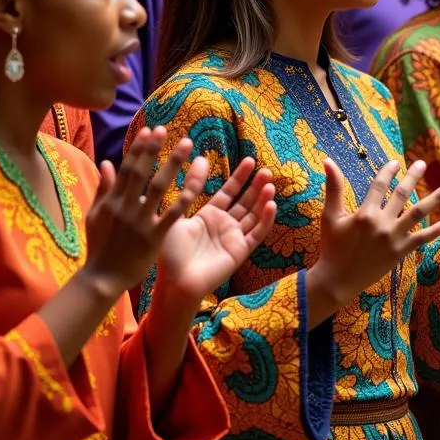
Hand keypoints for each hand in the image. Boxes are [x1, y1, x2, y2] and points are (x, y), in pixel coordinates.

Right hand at [82, 127, 215, 296]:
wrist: (102, 279)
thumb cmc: (100, 246)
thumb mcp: (95, 215)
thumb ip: (104, 188)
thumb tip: (106, 162)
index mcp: (112, 200)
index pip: (127, 168)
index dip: (139, 148)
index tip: (150, 130)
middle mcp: (125, 207)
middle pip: (142, 173)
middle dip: (154, 150)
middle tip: (168, 129)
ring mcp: (140, 222)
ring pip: (158, 188)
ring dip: (172, 164)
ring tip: (186, 145)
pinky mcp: (153, 237)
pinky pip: (172, 215)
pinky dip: (184, 198)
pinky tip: (196, 183)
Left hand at [156, 157, 276, 301]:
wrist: (174, 282)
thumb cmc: (169, 251)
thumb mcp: (178, 211)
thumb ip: (191, 186)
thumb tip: (201, 158)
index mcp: (208, 216)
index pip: (229, 192)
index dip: (240, 177)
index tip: (250, 160)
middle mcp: (223, 225)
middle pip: (245, 201)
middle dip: (256, 186)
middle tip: (266, 170)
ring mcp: (233, 238)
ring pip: (253, 215)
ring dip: (263, 199)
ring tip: (270, 183)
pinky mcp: (240, 251)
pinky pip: (256, 234)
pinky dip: (265, 220)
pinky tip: (271, 204)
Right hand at [306, 158, 439, 313]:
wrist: (337, 280)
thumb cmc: (332, 246)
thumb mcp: (330, 216)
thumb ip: (333, 188)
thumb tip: (327, 160)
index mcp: (365, 213)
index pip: (380, 185)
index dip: (388, 171)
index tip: (396, 162)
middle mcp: (382, 223)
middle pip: (402, 194)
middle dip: (413, 177)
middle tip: (422, 163)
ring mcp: (393, 238)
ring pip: (418, 213)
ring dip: (435, 199)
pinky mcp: (399, 253)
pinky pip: (420, 240)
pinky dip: (433, 232)